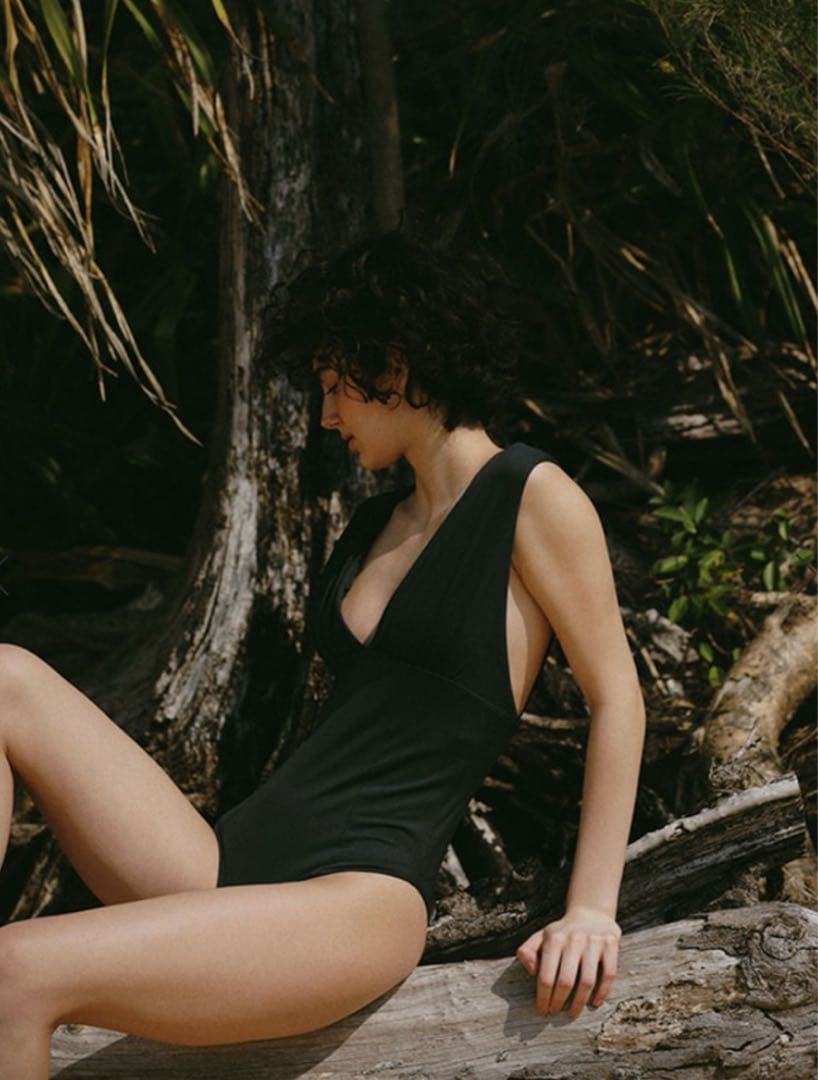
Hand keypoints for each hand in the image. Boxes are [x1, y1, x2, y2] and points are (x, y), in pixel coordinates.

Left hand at [515, 905, 620, 1019]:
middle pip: (566, 981)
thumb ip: (528, 951)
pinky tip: (594, 1002)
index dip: (543, 997)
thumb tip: (531, 971)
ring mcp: (594, 941)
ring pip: (587, 981)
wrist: (591, 913)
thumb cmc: (562, 933)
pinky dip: (602, 992)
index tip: (542, 1010)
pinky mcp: (610, 944)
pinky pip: (608, 974)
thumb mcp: (541, 937)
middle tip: (555, 1013)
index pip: (546, 975)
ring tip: (572, 1013)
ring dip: (579, 1002)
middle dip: (558, 1002)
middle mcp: (574, 939)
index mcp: (553, 938)